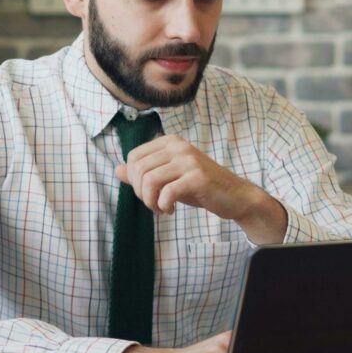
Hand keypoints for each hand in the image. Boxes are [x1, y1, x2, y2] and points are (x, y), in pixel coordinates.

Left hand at [114, 135, 288, 242]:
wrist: (234, 196)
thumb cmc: (200, 187)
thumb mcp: (168, 178)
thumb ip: (143, 174)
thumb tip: (117, 170)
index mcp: (169, 142)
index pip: (133, 157)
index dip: (134, 180)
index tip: (147, 193)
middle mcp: (178, 146)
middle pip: (138, 169)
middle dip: (140, 192)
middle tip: (153, 204)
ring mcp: (188, 160)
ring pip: (149, 180)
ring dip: (150, 201)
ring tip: (161, 208)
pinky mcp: (197, 177)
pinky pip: (166, 192)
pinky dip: (163, 205)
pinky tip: (170, 210)